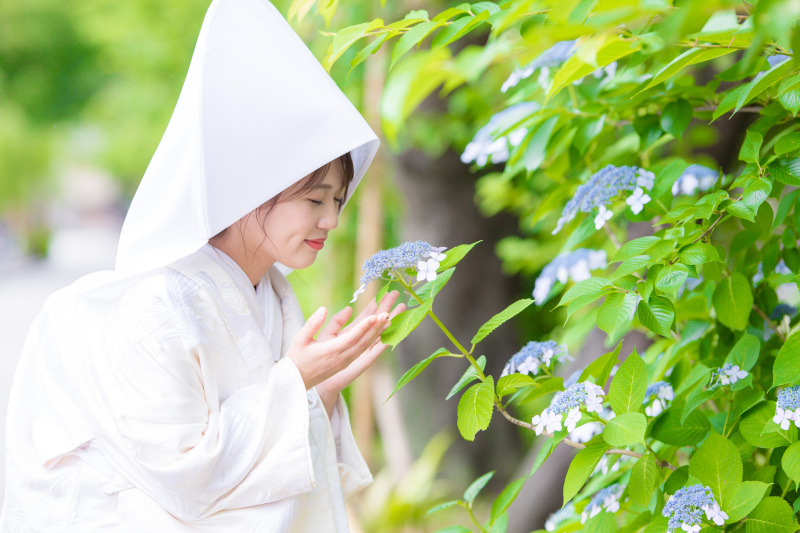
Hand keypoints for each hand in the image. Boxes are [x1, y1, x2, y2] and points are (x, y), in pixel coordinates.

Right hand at [302, 291, 405, 415]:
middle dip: (378, 325)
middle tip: (390, 311)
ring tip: (392, 317)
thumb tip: (324, 308)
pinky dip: (375, 340)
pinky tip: (385, 332)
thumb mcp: (300, 339)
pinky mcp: (348, 362)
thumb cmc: (296, 358)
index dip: (363, 327)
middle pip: (364, 340)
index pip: (351, 338)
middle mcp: (342, 358)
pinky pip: (365, 350)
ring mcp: (346, 361)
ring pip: (367, 345)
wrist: (296, 381)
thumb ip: (313, 324)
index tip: (375, 316)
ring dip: (380, 331)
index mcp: (330, 351)